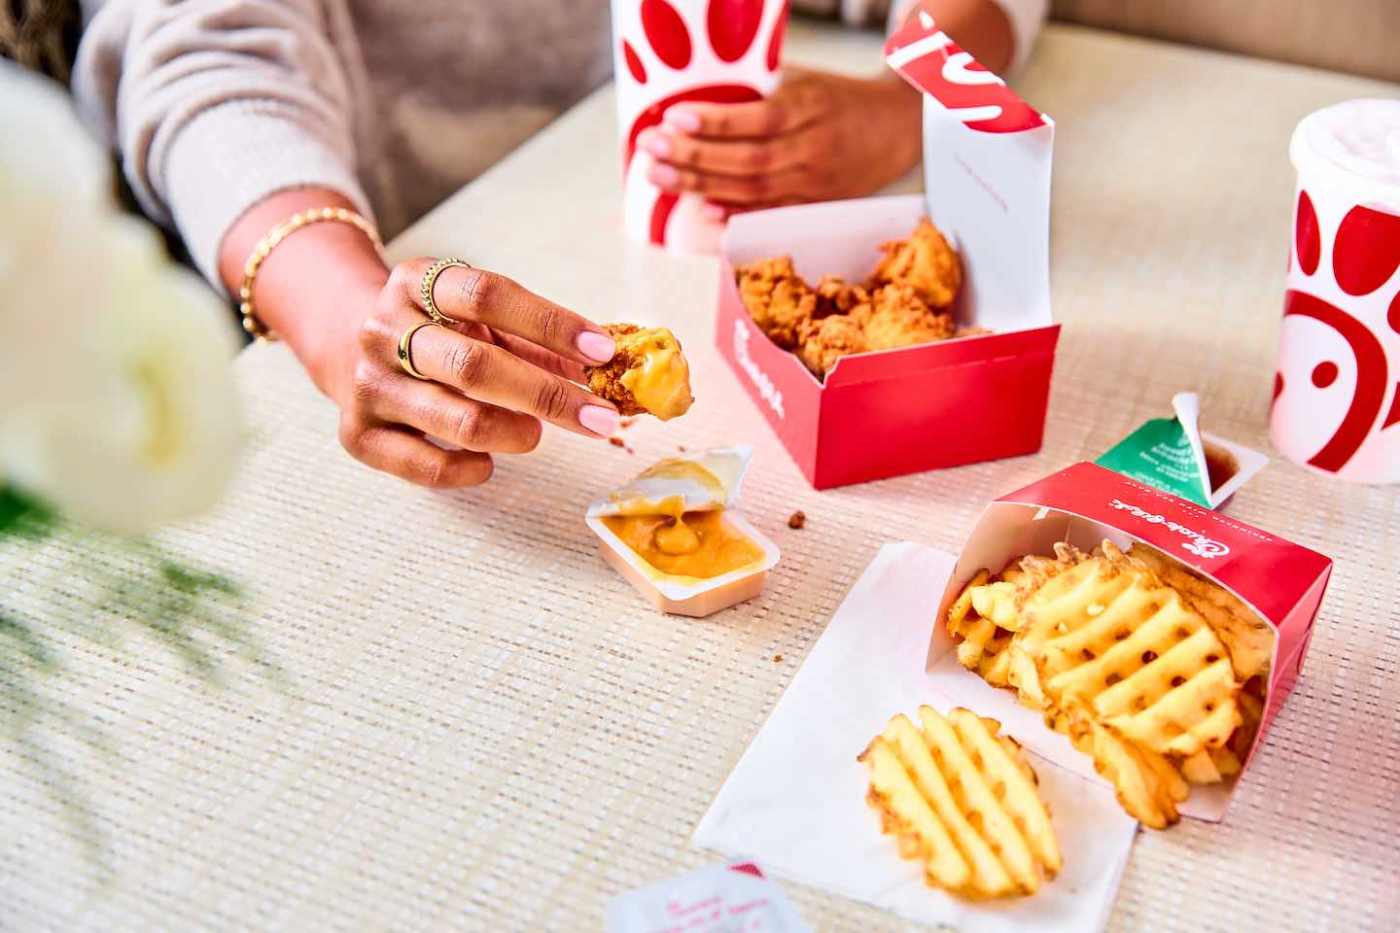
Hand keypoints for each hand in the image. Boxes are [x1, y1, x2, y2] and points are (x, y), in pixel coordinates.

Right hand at [322, 260, 620, 487]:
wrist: (348, 348)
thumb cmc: (438, 333)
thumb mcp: (480, 318)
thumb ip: (536, 339)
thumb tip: (603, 367)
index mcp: (416, 283)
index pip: (488, 295)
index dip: (551, 324)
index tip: (602, 352)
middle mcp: (383, 330)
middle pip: (474, 364)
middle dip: (548, 396)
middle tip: (599, 418)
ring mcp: (368, 384)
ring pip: (457, 420)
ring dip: (516, 433)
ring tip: (537, 434)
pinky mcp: (359, 435)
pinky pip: (428, 467)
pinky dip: (472, 469)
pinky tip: (488, 460)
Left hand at [637, 68, 921, 214]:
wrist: (897, 129)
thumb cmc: (840, 99)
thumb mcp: (807, 81)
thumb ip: (762, 88)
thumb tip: (701, 95)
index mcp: (813, 108)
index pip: (760, 118)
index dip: (716, 121)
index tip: (675, 116)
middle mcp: (814, 149)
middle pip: (749, 160)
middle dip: (694, 157)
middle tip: (651, 149)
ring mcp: (815, 183)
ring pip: (752, 190)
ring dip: (701, 185)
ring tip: (660, 175)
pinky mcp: (815, 205)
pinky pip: (769, 213)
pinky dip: (733, 212)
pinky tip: (700, 207)